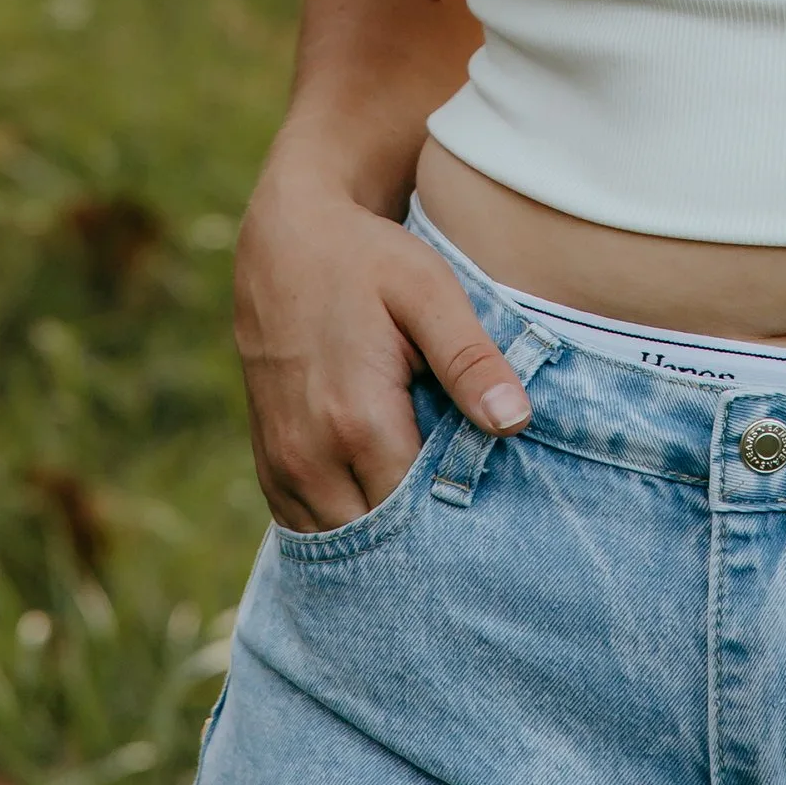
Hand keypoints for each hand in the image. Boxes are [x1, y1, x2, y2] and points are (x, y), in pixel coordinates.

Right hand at [232, 152, 530, 531]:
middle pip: (378, 543)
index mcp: (357, 421)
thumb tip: (516, 421)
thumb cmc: (367, 260)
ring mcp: (283, 464)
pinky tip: (385, 517)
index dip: (459, 528)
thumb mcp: (429, 292)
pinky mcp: (269, 462)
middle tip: (475, 540)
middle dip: (423, 546)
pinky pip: (305, 528)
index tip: (496, 530)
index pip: (417, 520)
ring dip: (383, 544)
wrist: (287, 238)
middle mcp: (310, 456)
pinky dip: (345, 530)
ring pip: (338, 544)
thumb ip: (470, 361)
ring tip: (434, 530)